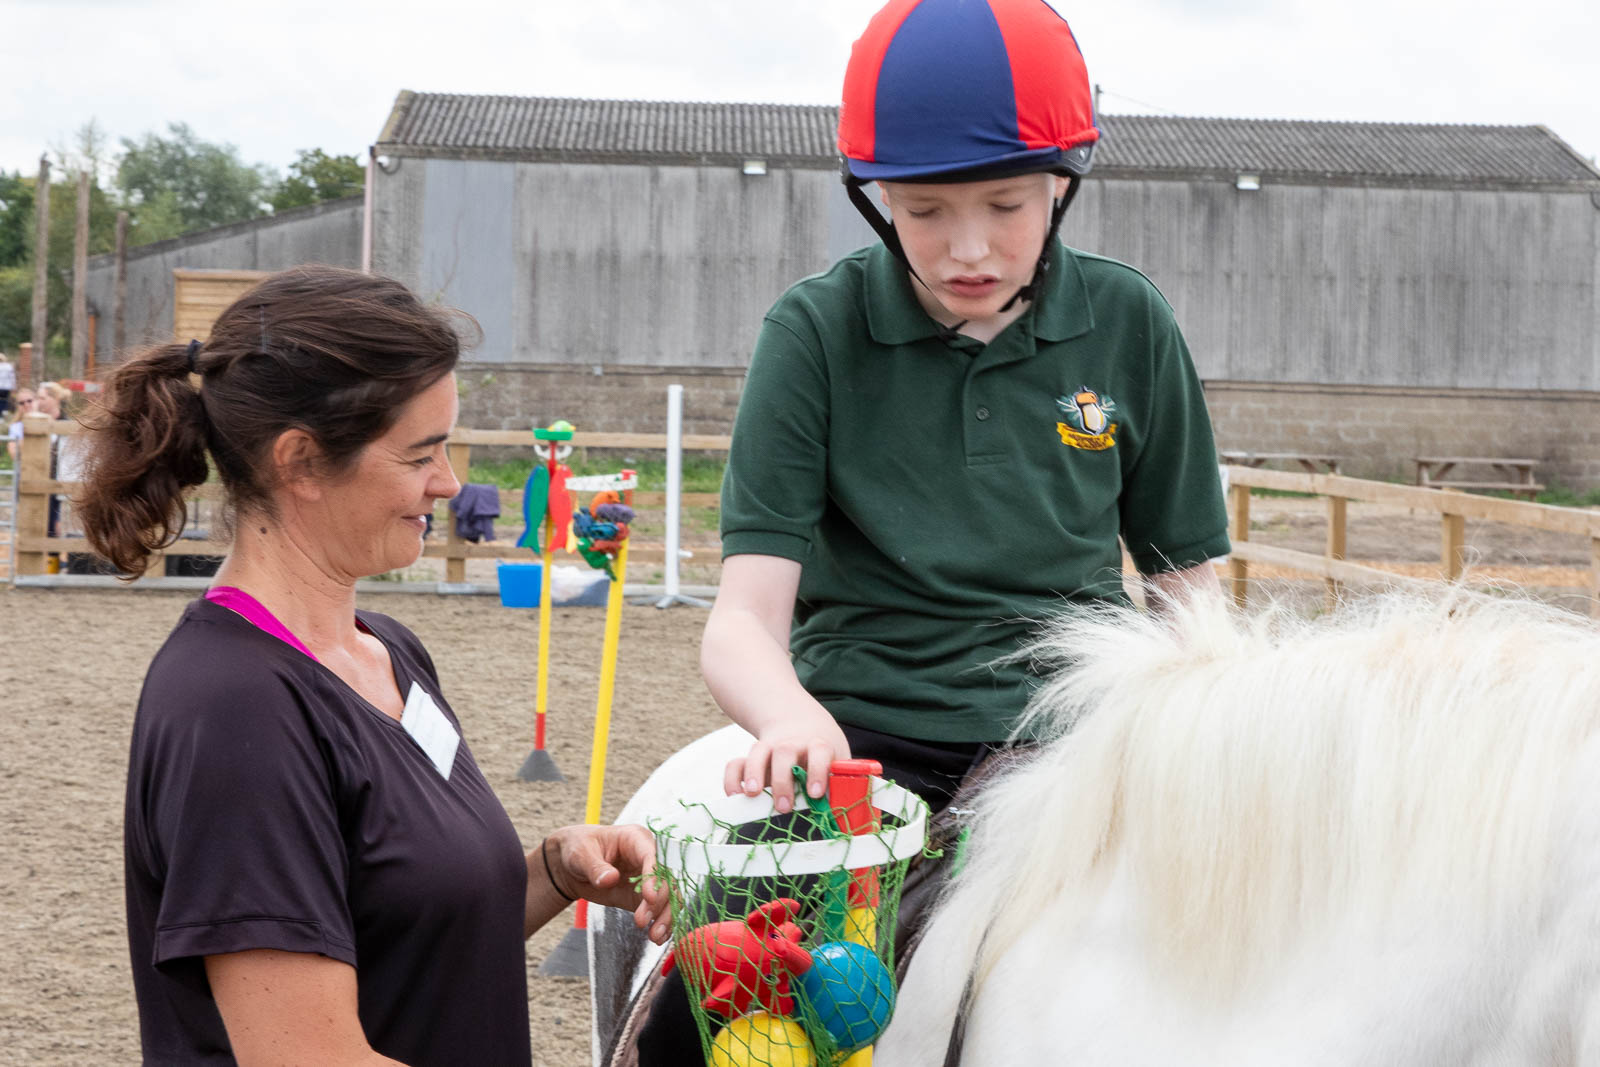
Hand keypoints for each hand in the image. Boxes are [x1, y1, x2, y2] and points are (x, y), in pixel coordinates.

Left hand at [540, 824, 671, 942]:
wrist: (572, 865)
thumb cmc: (578, 849)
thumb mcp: (581, 854)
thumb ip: (596, 867)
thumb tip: (611, 879)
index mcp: (636, 839)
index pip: (652, 857)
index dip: (654, 877)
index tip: (649, 898)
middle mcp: (648, 857)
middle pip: (666, 879)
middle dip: (659, 902)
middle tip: (642, 921)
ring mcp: (648, 879)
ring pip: (669, 897)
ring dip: (666, 917)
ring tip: (654, 936)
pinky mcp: (644, 897)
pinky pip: (660, 910)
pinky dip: (662, 924)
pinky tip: (657, 938)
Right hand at [723, 709, 850, 814]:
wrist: (802, 722)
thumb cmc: (824, 753)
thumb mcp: (838, 760)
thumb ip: (842, 783)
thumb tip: (853, 813)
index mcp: (818, 745)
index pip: (819, 752)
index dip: (817, 771)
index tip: (815, 793)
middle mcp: (793, 743)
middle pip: (785, 752)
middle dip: (782, 779)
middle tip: (784, 806)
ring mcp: (770, 748)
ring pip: (759, 752)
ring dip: (753, 773)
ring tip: (751, 794)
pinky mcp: (753, 757)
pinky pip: (737, 763)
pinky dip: (732, 778)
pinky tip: (735, 796)